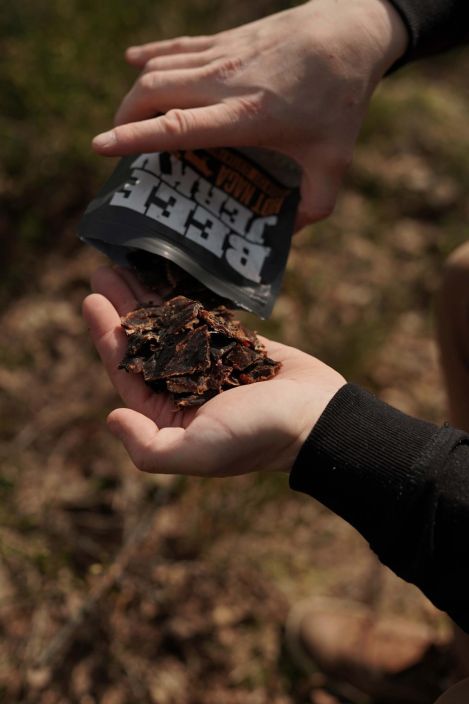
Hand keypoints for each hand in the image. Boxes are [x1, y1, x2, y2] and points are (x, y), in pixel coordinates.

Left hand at [82, 267, 345, 475]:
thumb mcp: (199, 450)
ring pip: (169, 326)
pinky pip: (201, 317)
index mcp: (170, 416)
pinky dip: (183, 297)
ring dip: (147, 297)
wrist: (318, 415)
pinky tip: (168, 276)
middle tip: (103, 272)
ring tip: (127, 265)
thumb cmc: (259, 434)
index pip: (127, 373)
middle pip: (144, 344)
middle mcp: (185, 389)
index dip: (106, 337)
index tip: (92, 302)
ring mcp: (208, 364)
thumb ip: (150, 445)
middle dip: (122, 309)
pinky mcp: (232, 344)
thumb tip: (112, 417)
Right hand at [92, 0, 406, 227]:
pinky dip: (151, 54)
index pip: (175, 127)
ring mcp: (222, 56)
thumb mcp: (334, 162)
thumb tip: (288, 236)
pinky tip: (135, 60)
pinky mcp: (226, 39)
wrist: (351, 31)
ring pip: (159, 67)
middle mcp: (224, 83)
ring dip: (137, 92)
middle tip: (119, 143)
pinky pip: (177, 45)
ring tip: (131, 118)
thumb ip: (313, 205)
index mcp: (245, 117)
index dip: (133, 138)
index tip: (99, 147)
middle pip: (153, 92)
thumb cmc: (342, 100)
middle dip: (126, 117)